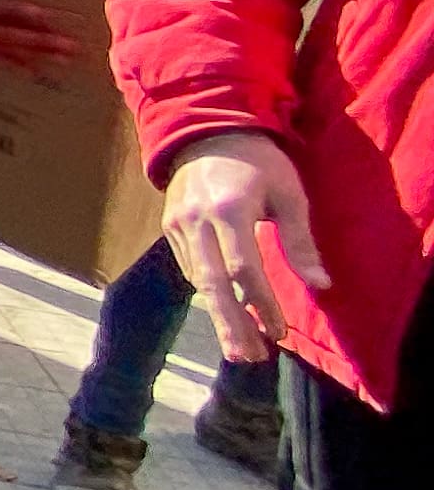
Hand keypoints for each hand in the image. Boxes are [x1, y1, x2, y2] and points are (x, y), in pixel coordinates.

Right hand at [163, 130, 326, 366]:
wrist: (206, 131)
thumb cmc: (259, 161)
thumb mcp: (289, 193)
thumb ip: (299, 240)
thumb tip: (320, 284)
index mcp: (229, 210)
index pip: (244, 269)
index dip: (261, 305)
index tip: (279, 332)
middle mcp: (197, 221)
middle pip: (212, 285)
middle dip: (231, 325)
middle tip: (249, 358)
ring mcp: (177, 225)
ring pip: (199, 280)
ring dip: (221, 314)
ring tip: (243, 344)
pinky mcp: (169, 227)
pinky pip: (190, 267)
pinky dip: (209, 291)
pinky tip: (226, 308)